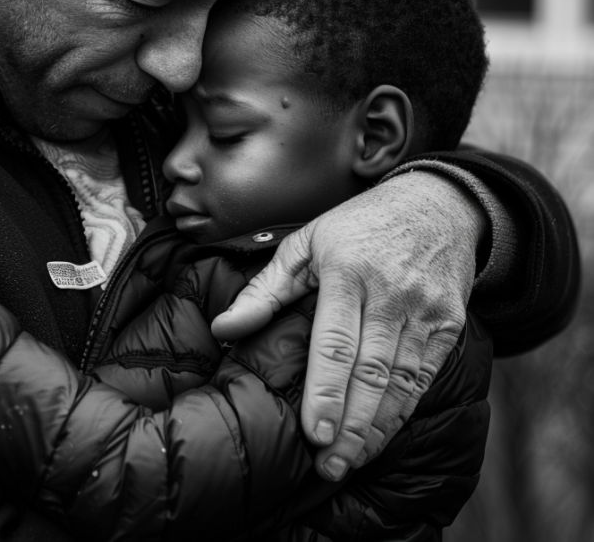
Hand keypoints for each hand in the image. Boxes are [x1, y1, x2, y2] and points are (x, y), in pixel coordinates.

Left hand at [211, 171, 482, 480]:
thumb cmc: (358, 225)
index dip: (325, 391)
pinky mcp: (449, 325)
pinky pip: (425, 378)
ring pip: (401, 383)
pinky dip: (403, 411)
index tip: (312, 432)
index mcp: (348, 271)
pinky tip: (381, 436)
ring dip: (375, 429)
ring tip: (349, 462)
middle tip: (328, 466)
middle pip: (370, 372)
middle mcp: (391, 294)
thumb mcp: (306, 243)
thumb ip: (265, 289)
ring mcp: (425, 312)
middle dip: (349, 426)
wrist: (437, 205)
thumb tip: (223, 328)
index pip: (335, 342)